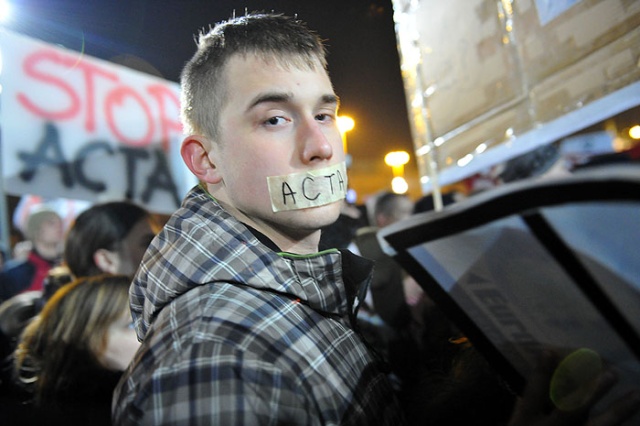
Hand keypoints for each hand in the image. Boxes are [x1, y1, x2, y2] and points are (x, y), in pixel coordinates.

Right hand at [508, 352, 639, 425]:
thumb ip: (520, 414)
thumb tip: (525, 394)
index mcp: (526, 424)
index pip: (533, 393)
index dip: (540, 371)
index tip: (548, 350)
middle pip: (572, 408)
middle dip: (591, 389)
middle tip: (611, 372)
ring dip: (618, 410)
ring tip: (636, 394)